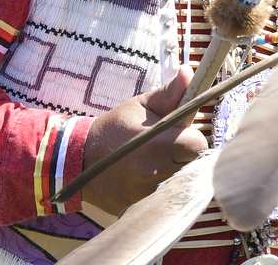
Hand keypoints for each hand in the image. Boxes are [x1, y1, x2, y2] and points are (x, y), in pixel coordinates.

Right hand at [81, 66, 208, 214]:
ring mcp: (146, 193)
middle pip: (192, 165)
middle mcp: (153, 171)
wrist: (79, 160)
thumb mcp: (141, 105)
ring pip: (180, 181)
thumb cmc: (116, 127)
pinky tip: (146, 176)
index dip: (191, 137)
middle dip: (185, 154)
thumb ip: (170, 92)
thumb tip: (188, 71)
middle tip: (167, 146)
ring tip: (155, 160)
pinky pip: (163, 195)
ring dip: (174, 171)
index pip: (198, 145)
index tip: (179, 133)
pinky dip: (160, 186)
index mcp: (157, 143)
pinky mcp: (140, 206)